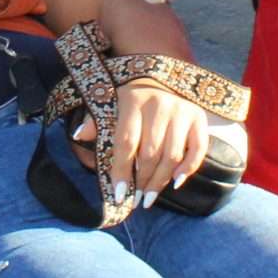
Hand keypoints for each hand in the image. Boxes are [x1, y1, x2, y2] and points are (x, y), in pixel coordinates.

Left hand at [73, 84, 210, 205]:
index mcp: (133, 100)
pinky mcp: (198, 117)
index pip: (126, 142)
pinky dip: (189, 168)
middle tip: (135, 200)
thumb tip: (79, 135)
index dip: (122, 170)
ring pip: (172, 156)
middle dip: (141, 181)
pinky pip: (198, 149)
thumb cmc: (129, 99)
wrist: (158, 78)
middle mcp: (160, 103)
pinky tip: (175, 182)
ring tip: (149, 197)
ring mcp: (182, 110)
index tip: (118, 195)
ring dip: (160, 181)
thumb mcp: (110, 104)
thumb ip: (96, 121)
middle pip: (150, 153)